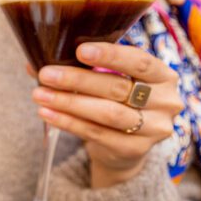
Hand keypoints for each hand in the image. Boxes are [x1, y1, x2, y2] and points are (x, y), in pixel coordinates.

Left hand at [29, 43, 181, 188]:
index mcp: (164, 76)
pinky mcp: (135, 149)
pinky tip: (47, 114)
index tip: (81, 50)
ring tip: (40, 95)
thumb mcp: (108, 80)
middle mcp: (166, 101)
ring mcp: (154, 128)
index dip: (111, 55)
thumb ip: (80, 67)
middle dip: (78, 80)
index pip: (140, 61)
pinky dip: (69, 122)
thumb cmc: (115, 102)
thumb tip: (34, 61)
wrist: (124, 146)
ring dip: (69, 103)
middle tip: (46, 74)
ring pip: (107, 113)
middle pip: (118, 88)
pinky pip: (97, 134)